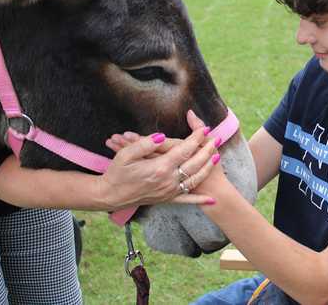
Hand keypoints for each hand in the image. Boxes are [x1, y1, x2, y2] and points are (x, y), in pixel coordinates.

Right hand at [97, 125, 218, 210]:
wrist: (110, 195)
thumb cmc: (117, 173)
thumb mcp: (126, 154)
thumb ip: (145, 143)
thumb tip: (163, 137)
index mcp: (159, 167)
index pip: (184, 149)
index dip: (196, 138)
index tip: (205, 129)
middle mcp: (168, 180)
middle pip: (194, 163)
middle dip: (207, 150)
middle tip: (217, 139)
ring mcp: (169, 191)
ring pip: (194, 179)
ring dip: (207, 168)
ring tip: (217, 157)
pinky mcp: (167, 199)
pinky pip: (187, 199)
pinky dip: (200, 199)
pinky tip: (212, 199)